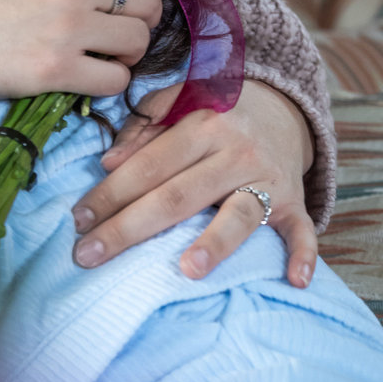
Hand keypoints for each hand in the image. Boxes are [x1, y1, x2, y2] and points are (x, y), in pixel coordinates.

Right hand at [0, 0, 168, 100]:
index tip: (140, 0)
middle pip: (148, 4)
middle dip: (141, 20)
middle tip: (118, 31)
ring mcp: (66, 28)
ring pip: (138, 43)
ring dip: (126, 53)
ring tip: (101, 55)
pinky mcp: (54, 72)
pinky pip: (115, 81)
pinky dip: (108, 81)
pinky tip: (86, 75)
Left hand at [71, 79, 317, 288]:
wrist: (283, 107)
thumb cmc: (216, 112)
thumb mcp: (179, 102)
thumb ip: (143, 126)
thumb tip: (109, 162)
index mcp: (202, 122)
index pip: (148, 164)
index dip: (110, 193)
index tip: (78, 220)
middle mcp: (235, 151)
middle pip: (178, 196)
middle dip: (130, 227)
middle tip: (90, 254)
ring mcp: (267, 179)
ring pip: (238, 215)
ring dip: (215, 243)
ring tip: (188, 270)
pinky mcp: (295, 201)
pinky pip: (302, 230)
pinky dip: (303, 254)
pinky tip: (294, 280)